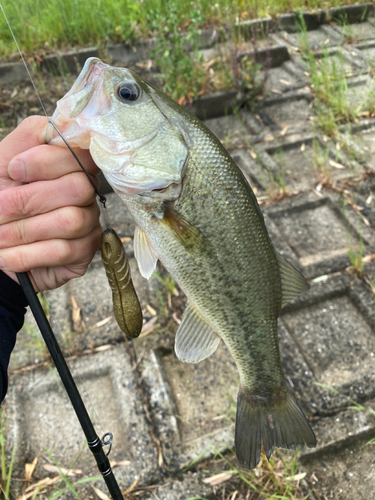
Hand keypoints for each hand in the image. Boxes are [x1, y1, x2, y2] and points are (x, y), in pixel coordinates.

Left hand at [0, 115, 101, 291]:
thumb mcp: (6, 159)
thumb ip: (32, 136)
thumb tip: (57, 129)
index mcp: (69, 163)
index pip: (80, 153)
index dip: (48, 162)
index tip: (13, 170)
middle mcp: (86, 190)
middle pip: (79, 188)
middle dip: (29, 200)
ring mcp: (89, 221)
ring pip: (71, 221)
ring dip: (24, 230)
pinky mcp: (85, 250)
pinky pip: (64, 250)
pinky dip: (27, 254)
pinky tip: (5, 256)